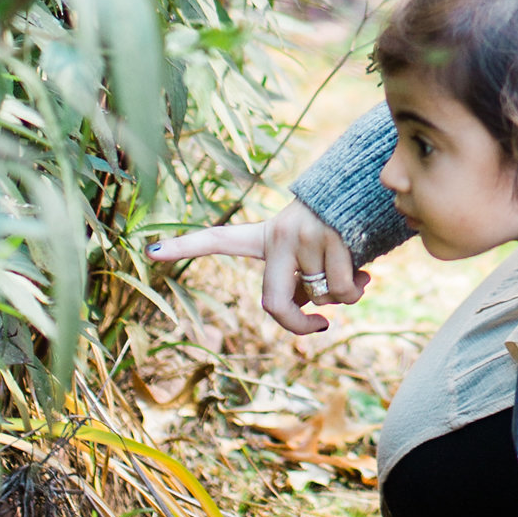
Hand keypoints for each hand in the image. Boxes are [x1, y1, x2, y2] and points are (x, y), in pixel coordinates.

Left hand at [152, 201, 367, 339]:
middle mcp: (279, 234)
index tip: (150, 251)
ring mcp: (303, 234)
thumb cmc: (334, 232)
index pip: (219, 239)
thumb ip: (303, 282)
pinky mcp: (331, 236)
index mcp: (265, 236)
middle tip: (320, 326)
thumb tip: (318, 314)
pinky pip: (342, 288)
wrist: (365, 190)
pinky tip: (367, 272)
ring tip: (357, 275)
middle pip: (274, 303)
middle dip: (299, 325)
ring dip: (344, 295)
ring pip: (321, 297)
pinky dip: (358, 289)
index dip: (186, 247)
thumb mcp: (309, 255)